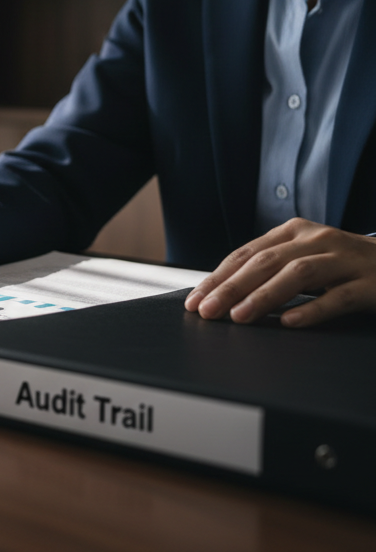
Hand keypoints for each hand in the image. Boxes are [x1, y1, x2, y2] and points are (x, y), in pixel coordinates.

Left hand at [184, 218, 375, 326]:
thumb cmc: (346, 267)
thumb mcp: (306, 260)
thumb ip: (272, 270)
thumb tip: (225, 295)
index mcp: (296, 232)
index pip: (247, 253)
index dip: (218, 276)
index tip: (195, 299)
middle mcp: (318, 239)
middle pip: (266, 261)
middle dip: (231, 287)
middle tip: (207, 310)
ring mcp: (347, 260)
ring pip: (299, 273)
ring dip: (265, 295)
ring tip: (239, 316)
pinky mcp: (372, 284)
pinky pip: (339, 297)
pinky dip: (313, 309)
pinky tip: (291, 322)